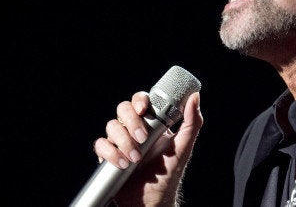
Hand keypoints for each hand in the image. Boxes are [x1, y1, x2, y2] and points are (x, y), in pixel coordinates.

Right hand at [93, 91, 202, 205]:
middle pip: (123, 109)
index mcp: (151, 124)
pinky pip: (100, 145)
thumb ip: (192, 123)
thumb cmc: (169, 175)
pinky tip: (123, 164)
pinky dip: (110, 153)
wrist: (152, 201)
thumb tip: (194, 97)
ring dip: (123, 141)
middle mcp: (134, 130)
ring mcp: (120, 142)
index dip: (139, 100)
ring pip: (111, 126)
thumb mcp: (183, 148)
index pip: (142, 102)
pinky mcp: (108, 155)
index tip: (143, 109)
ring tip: (136, 159)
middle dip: (131, 123)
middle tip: (142, 139)